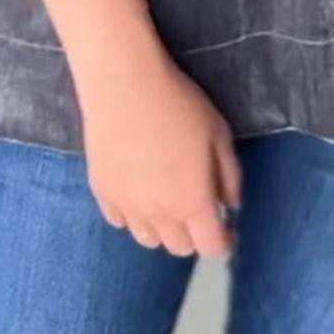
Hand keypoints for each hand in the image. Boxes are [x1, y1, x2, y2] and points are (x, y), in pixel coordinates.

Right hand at [78, 48, 243, 259]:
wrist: (123, 84)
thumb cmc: (178, 105)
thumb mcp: (219, 135)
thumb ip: (230, 176)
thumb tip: (231, 205)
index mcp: (192, 203)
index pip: (212, 246)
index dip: (224, 241)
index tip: (228, 226)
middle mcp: (158, 214)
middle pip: (179, 248)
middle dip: (195, 235)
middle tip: (198, 208)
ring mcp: (126, 206)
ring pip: (147, 240)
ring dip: (163, 229)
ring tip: (167, 203)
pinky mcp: (102, 191)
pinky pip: (119, 220)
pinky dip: (133, 216)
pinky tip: (138, 192)